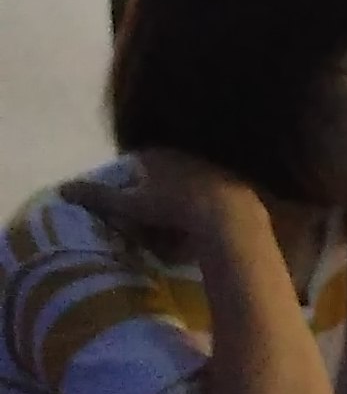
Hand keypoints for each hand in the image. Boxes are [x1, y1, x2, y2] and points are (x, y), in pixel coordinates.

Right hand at [62, 148, 267, 247]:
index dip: (127, 189)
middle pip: (162, 179)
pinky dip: (201, 220)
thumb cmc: (172, 206)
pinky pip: (210, 207)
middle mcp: (188, 157)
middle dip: (153, 201)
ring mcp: (214, 171)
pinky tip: (197, 237)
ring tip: (169, 237)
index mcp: (161, 155)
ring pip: (187, 192)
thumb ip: (99, 196)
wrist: (229, 218)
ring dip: (177, 212)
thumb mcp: (129, 203)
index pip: (136, 166)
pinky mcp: (236, 191)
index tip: (125, 211)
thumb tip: (64, 188)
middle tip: (145, 227)